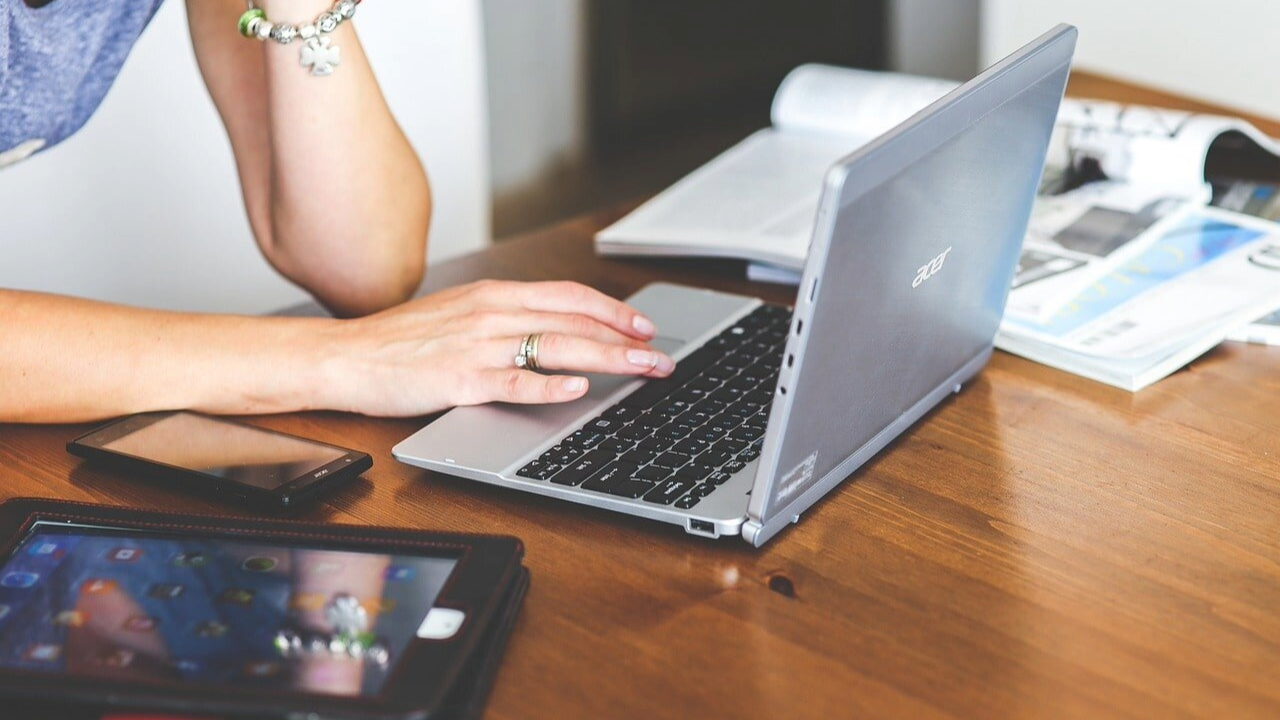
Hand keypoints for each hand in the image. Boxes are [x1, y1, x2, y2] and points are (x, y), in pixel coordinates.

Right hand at [317, 280, 674, 415]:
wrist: (346, 356)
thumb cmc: (401, 341)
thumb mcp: (460, 314)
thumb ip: (506, 318)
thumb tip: (554, 330)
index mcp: (494, 295)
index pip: (569, 296)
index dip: (613, 311)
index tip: (644, 327)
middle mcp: (492, 313)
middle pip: (574, 321)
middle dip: (626, 340)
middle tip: (661, 358)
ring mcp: (477, 346)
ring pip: (556, 347)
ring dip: (607, 359)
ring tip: (641, 370)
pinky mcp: (460, 380)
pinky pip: (513, 381)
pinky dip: (549, 385)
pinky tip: (577, 390)